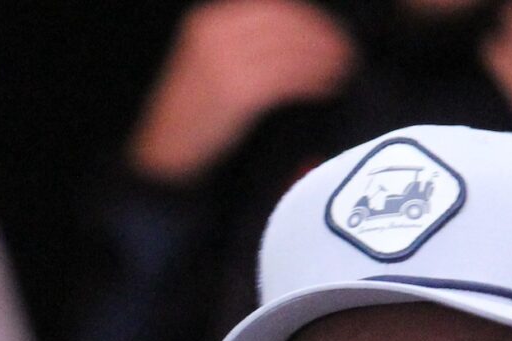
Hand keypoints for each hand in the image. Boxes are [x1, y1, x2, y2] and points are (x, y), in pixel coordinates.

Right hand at [128, 0, 359, 184]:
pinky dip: (310, 80)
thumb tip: (298, 36)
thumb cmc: (192, 115)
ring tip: (341, 70)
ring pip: (288, 51)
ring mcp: (224, 62)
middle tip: (346, 51)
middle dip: (321, 37)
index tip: (332, 32)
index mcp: (209, 22)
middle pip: (284, 25)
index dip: (308, 18)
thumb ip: (244, 44)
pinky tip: (325, 87)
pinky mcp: (234, 92)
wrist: (164, 154)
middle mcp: (215, 34)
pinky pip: (284, 79)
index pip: (272, 8)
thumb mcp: (211, 65)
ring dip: (321, 59)